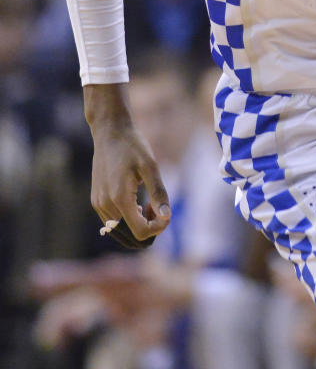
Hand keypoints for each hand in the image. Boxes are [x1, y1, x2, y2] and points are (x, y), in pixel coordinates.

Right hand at [86, 90, 169, 247]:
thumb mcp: (150, 167)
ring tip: (148, 203)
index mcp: (119, 198)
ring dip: (139, 223)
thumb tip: (166, 217)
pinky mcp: (96, 201)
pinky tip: (138, 202)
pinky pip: (114, 223)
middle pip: (130, 236)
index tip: (166, 212)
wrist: (110, 132)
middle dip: (149, 228)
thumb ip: (158, 193)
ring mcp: (98, 204)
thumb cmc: (133, 146)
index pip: (140, 232)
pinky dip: (129, 219)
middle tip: (157, 208)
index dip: (158, 228)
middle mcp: (105, 205)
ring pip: (122, 231)